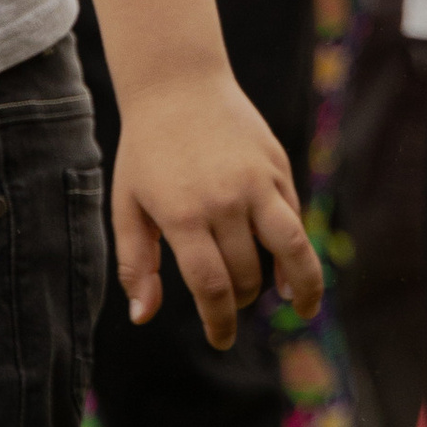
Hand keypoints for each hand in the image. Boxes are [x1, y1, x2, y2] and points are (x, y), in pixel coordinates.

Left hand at [111, 70, 322, 345]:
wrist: (178, 85)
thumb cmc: (146, 152)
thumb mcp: (127, 207)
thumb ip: (136, 264)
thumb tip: (143, 316)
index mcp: (183, 215)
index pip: (211, 286)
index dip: (219, 322)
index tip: (222, 341)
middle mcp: (225, 200)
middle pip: (247, 273)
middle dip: (240, 300)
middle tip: (230, 304)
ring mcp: (257, 181)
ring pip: (292, 249)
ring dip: (299, 286)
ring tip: (300, 308)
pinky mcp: (278, 166)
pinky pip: (293, 218)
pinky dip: (294, 249)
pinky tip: (290, 269)